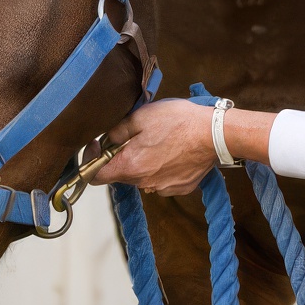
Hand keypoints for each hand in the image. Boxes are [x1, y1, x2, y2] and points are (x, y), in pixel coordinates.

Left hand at [90, 98, 215, 195]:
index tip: (98, 145)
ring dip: (142, 161)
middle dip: (121, 156)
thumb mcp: (140, 117)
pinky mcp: (179, 187)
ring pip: (141, 176)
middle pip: (121, 174)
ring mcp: (163, 187)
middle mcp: (144, 182)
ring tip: (158, 140)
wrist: (214, 133)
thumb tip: (106, 140)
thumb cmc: (178, 122)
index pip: (95, 176)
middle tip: (134, 135)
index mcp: (130, 166)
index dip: (91, 160)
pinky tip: (172, 150)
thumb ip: (117, 131)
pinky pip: (161, 179)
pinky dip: (161, 167)